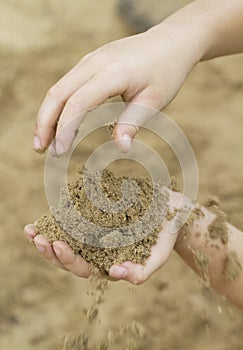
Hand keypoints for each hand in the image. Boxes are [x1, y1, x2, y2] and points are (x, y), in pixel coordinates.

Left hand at [24, 191, 181, 283]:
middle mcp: (98, 252)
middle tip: (39, 238)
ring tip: (30, 230)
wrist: (169, 213)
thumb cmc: (164, 237)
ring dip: (48, 235)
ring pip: (67, 240)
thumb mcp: (157, 257)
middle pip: (69, 258)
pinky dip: (59, 216)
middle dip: (51, 251)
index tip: (57, 245)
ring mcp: (94, 236)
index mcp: (108, 265)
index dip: (68, 259)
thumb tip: (115, 274)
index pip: (83, 268)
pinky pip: (73, 219)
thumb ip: (141, 271)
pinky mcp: (94, 218)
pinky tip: (48, 210)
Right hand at [33, 18, 206, 155]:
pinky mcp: (90, 62)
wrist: (170, 42)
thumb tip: (121, 148)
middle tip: (39, 150)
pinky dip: (59, 105)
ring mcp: (90, 60)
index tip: (59, 152)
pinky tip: (60, 122)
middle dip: (44, 123)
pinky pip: (67, 84)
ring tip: (45, 141)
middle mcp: (95, 63)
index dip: (64, 129)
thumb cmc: (166, 72)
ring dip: (48, 114)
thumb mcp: (155, 100)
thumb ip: (133, 122)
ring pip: (58, 88)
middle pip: (57, 93)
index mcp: (112, 73)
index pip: (78, 103)